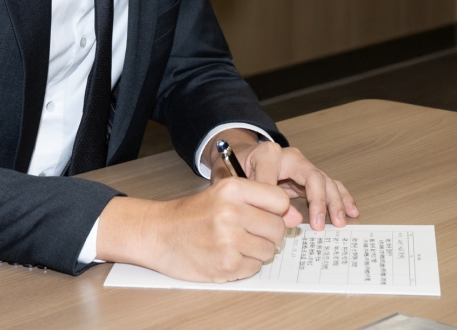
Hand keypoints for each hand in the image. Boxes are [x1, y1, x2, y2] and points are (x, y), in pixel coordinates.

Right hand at [96, 179, 293, 282]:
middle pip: (278, 227)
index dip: (276, 210)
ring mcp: (229, 239)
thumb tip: (296, 218)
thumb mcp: (223, 195)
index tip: (265, 214)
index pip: (280, 200)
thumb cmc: (192, 214)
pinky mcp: (227, 264)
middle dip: (268, 233)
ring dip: (257, 250)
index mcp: (233, 189)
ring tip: (234, 243)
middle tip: (247, 232)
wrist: (159, 233)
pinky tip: (227, 255)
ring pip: (269, 249)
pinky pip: (255, 267)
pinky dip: (245, 264)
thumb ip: (261, 202)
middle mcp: (232, 212)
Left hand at [205, 129, 359, 230]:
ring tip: (342, 221)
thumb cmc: (236, 168)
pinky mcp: (308, 174)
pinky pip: (329, 183)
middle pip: (314, 177)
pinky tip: (352, 209)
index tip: (294, 222)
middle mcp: (290, 157)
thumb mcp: (237, 179)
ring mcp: (301, 165)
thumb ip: (260, 197)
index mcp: (270, 155)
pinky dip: (341, 196)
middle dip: (321, 202)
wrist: (240, 156)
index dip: (290, 201)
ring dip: (335, 202)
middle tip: (323, 225)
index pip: (287, 177)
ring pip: (325, 180)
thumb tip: (292, 220)